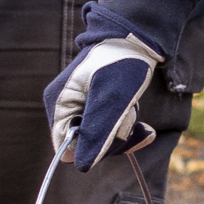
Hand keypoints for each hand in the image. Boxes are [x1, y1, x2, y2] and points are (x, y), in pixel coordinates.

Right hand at [45, 7, 173, 164]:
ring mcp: (82, 106)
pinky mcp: (98, 106)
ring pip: (101, 139)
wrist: (140, 37)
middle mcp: (66, 106)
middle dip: (112, 139)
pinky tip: (143, 125)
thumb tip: (81, 166)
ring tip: (134, 110)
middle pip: (84, 145)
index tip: (114, 137)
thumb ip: (97, 133)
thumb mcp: (112, 100)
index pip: (65, 146)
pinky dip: (127, 126)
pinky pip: (111, 130)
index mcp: (59, 102)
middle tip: (130, 119)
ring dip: (123, 131)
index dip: (90, 149)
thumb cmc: (123, 63)